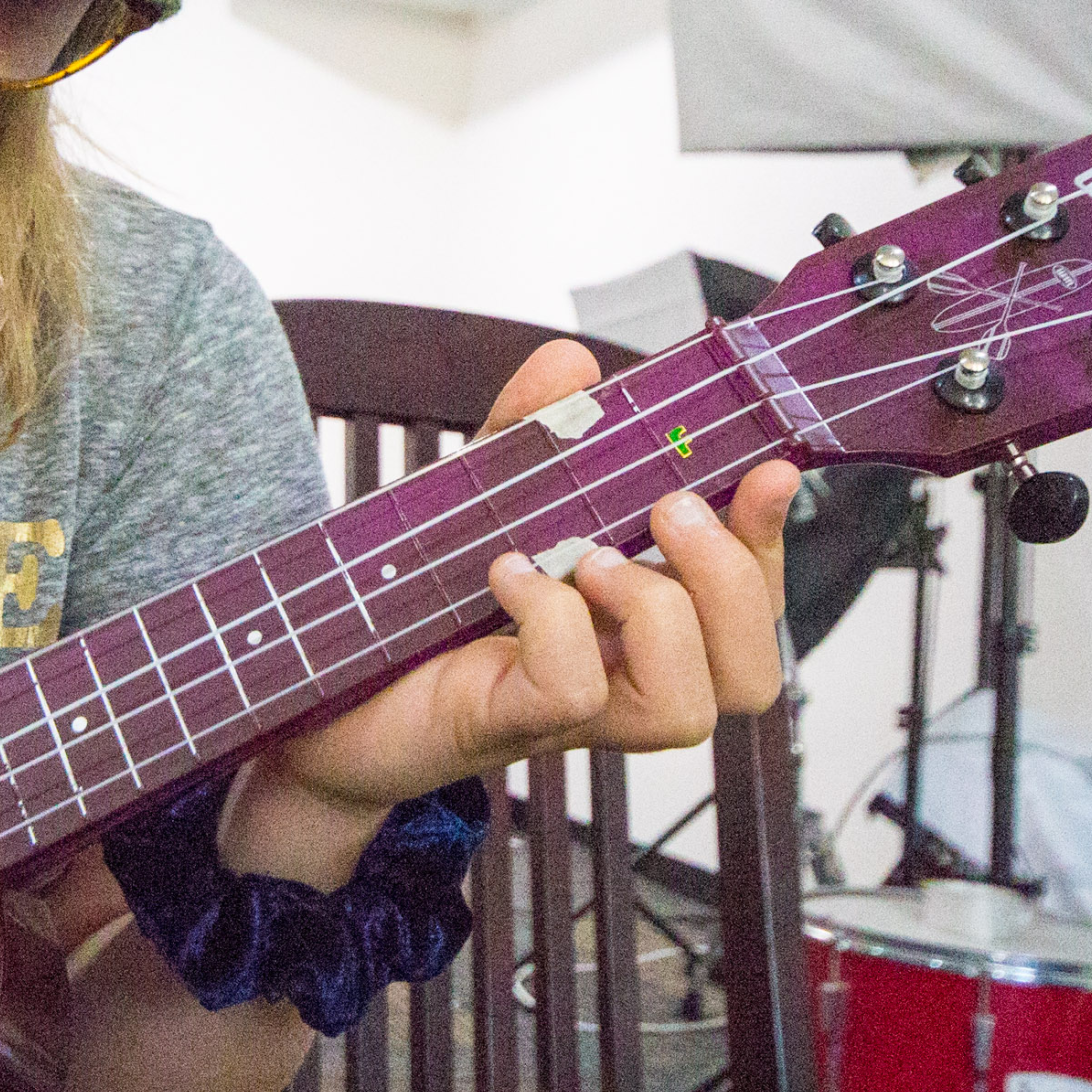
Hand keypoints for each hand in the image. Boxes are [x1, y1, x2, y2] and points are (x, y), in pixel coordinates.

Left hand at [234, 340, 797, 857]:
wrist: (318, 684)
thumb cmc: (412, 599)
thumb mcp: (480, 493)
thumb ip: (529, 432)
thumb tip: (574, 366)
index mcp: (635, 620)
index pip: (750, 602)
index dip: (773, 538)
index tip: (768, 468)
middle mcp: (620, 678)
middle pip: (750, 673)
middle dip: (732, 581)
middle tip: (664, 513)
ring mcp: (570, 715)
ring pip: (686, 705)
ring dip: (657, 613)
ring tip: (588, 559)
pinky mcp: (508, 724)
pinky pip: (576, 691)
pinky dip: (554, 619)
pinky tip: (509, 575)